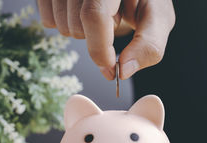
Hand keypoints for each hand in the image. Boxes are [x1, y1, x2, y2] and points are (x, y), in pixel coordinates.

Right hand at [37, 0, 174, 79]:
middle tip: (116, 21)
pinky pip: (48, 19)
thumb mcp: (158, 19)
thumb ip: (149, 45)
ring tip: (104, 14)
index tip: (111, 70)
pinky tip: (85, 13)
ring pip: (61, 26)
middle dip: (98, 40)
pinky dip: (67, 24)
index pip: (94, 15)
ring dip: (84, 33)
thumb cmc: (145, 1)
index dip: (101, 49)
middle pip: (77, 25)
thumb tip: (123, 72)